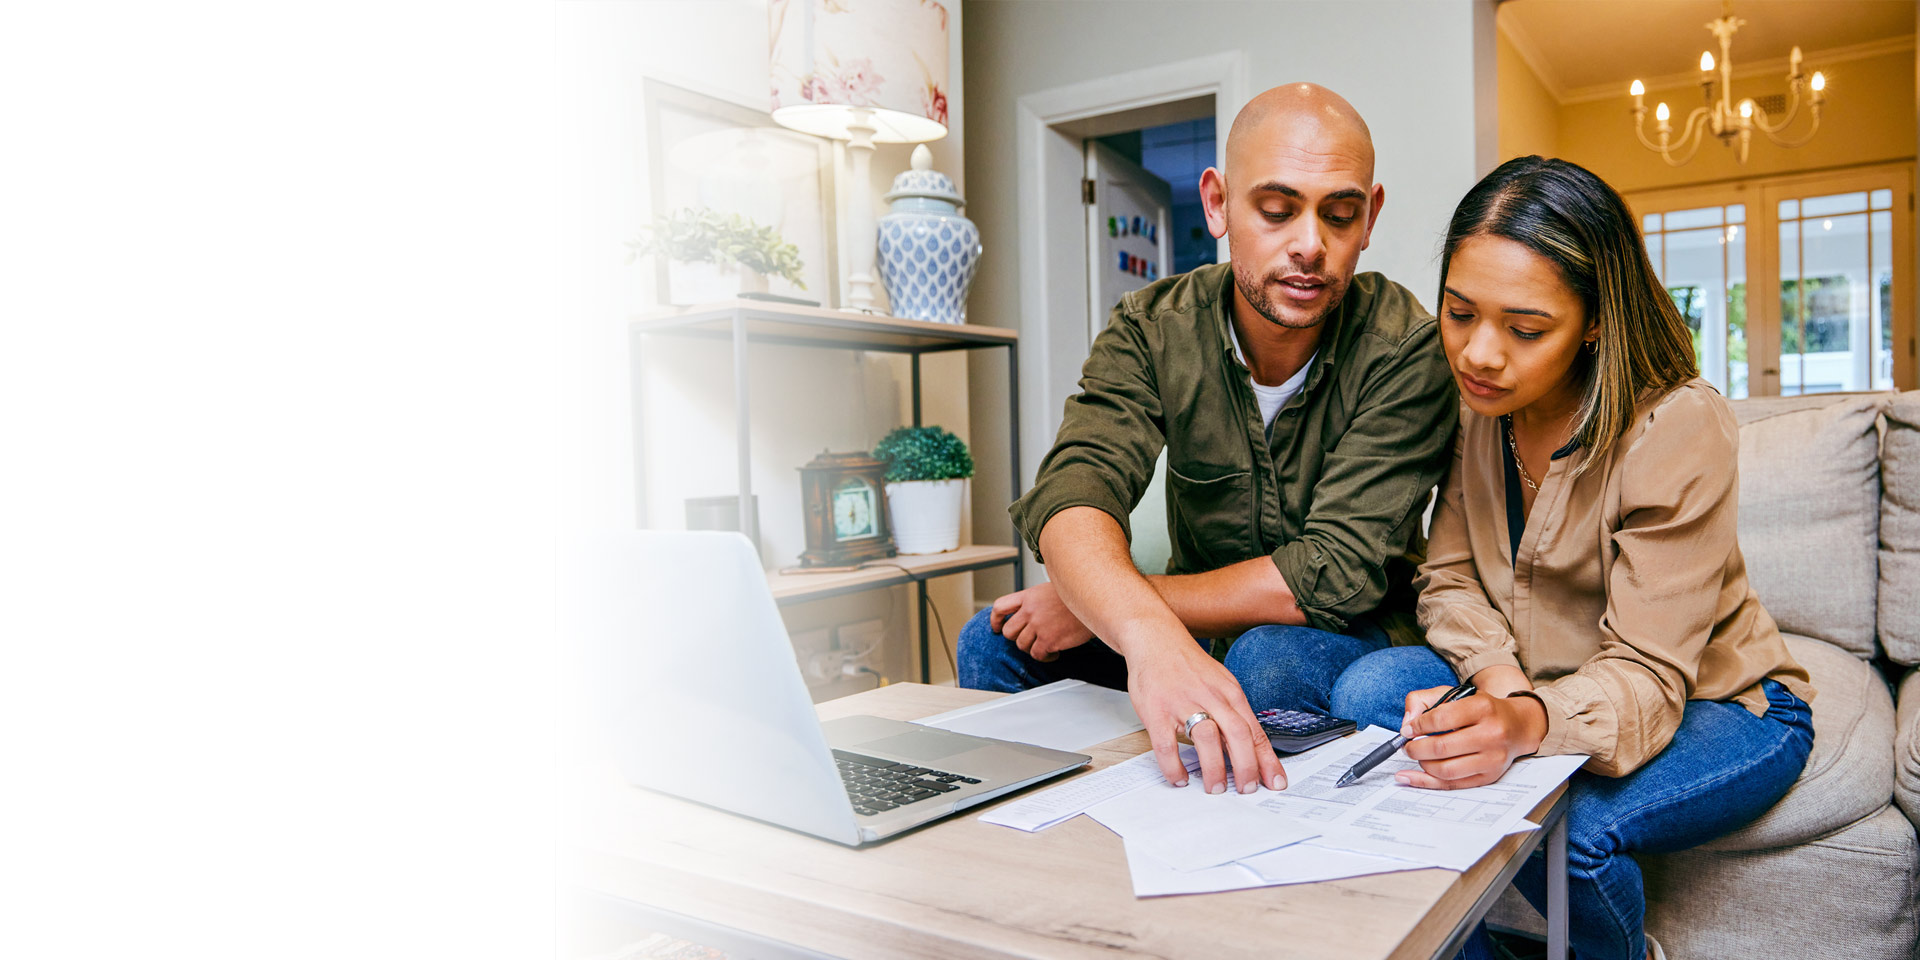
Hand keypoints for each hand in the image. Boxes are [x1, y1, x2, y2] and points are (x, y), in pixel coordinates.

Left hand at [989, 582, 1094, 661]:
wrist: (1095, 601)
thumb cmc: (1078, 596)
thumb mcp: (1053, 589)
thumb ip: (1037, 601)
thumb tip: (1030, 614)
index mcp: (1028, 596)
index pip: (1000, 607)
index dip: (995, 620)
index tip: (996, 627)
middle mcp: (1030, 610)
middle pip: (1008, 631)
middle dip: (1017, 638)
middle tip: (1029, 639)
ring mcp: (1038, 626)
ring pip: (1021, 645)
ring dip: (1031, 648)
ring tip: (1044, 646)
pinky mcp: (1048, 640)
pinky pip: (1037, 655)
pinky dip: (1044, 657)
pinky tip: (1054, 654)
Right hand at [1126, 636, 1285, 794]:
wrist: (1155, 639)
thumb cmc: (1189, 666)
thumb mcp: (1221, 683)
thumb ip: (1234, 712)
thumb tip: (1250, 748)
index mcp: (1230, 693)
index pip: (1255, 731)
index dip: (1267, 760)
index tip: (1275, 782)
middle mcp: (1210, 697)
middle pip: (1237, 734)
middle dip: (1246, 767)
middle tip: (1247, 789)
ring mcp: (1182, 703)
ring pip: (1206, 738)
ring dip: (1214, 768)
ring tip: (1216, 788)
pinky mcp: (1156, 711)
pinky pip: (1166, 744)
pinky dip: (1174, 766)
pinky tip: (1178, 778)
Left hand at [1394, 687, 1546, 789]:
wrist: (1517, 726)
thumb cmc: (1481, 710)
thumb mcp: (1454, 694)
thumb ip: (1423, 700)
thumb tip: (1407, 724)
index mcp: (1482, 707)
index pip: (1441, 719)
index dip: (1417, 726)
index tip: (1408, 730)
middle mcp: (1491, 733)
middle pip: (1441, 747)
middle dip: (1416, 748)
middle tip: (1408, 746)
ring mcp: (1492, 758)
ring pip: (1445, 769)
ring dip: (1422, 764)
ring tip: (1418, 756)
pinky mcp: (1489, 776)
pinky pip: (1452, 784)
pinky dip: (1426, 782)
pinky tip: (1409, 777)